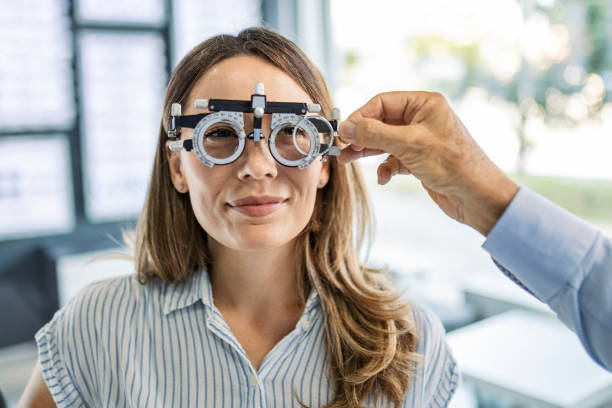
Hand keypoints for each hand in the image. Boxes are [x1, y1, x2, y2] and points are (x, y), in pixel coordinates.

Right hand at [337, 91, 518, 235]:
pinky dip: (386, 168)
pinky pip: (395, 159)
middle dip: (361, 136)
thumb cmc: (452, 164)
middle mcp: (423, 118)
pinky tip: (384, 178)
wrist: (477, 196)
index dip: (361, 116)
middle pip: (381, 122)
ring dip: (368, 152)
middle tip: (342, 148)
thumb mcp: (408, 144)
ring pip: (385, 141)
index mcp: (425, 104)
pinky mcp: (421, 160)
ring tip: (348, 161)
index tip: (343, 131)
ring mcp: (421, 140)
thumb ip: (374, 133)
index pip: (382, 102)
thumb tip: (347, 126)